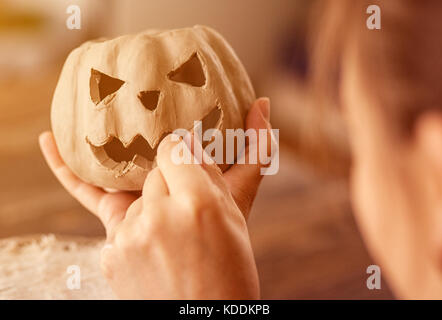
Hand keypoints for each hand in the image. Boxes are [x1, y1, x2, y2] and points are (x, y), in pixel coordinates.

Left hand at [39, 98, 271, 298]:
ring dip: (149, 198)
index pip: (174, 146)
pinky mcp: (110, 251)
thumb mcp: (242, 209)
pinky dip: (74, 177)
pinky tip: (49, 143)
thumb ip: (254, 153)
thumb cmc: (231, 262)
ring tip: (173, 233)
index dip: (183, 153)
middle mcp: (160, 215)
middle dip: (169, 179)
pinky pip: (101, 206)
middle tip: (189, 211)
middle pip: (153, 169)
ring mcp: (129, 236)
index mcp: (199, 202)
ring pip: (135, 190)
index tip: (192, 164)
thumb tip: (263, 102)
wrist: (204, 314)